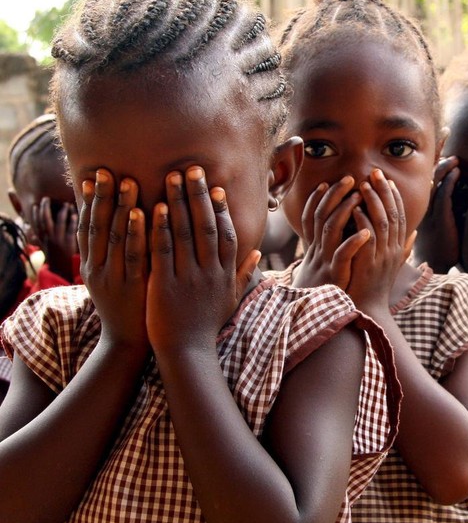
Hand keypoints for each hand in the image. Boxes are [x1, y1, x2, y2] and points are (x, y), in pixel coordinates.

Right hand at [32, 197, 78, 281]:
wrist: (62, 272)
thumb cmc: (55, 258)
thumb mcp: (46, 248)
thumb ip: (43, 238)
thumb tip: (37, 231)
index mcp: (41, 240)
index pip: (35, 224)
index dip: (35, 214)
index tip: (37, 204)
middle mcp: (48, 240)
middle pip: (43, 221)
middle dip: (44, 208)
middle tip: (47, 199)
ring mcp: (58, 242)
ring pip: (58, 223)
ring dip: (61, 212)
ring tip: (65, 204)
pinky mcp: (69, 244)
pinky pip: (70, 230)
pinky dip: (72, 221)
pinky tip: (75, 214)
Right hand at [77, 169, 147, 350]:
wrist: (129, 343)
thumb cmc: (127, 306)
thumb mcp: (113, 278)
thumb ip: (115, 253)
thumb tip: (121, 224)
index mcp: (91, 265)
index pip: (88, 227)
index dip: (91, 202)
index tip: (94, 176)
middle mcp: (98, 268)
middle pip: (99, 227)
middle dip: (104, 197)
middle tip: (109, 170)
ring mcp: (114, 277)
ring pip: (116, 237)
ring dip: (122, 207)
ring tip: (129, 181)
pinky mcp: (133, 285)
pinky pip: (136, 254)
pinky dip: (139, 231)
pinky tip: (145, 212)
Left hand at [146, 167, 258, 353]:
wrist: (187, 352)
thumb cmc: (207, 326)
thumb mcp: (231, 299)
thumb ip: (244, 273)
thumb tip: (258, 253)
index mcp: (225, 274)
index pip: (227, 235)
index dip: (222, 210)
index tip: (216, 187)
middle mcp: (210, 272)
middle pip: (207, 226)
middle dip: (199, 196)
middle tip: (192, 169)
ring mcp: (189, 277)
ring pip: (185, 233)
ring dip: (178, 202)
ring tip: (172, 177)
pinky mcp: (165, 284)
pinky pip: (164, 250)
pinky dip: (159, 227)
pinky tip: (155, 207)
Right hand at [293, 176, 370, 289]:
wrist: (316, 315)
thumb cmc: (324, 288)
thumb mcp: (323, 265)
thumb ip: (330, 247)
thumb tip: (339, 230)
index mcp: (316, 246)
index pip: (313, 216)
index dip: (318, 199)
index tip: (327, 182)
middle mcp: (317, 249)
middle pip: (321, 215)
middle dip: (334, 195)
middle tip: (349, 178)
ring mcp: (325, 260)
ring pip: (330, 230)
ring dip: (345, 211)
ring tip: (358, 196)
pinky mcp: (335, 274)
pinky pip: (343, 255)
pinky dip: (354, 242)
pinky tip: (366, 232)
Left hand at [344, 169, 412, 309]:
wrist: (367, 311)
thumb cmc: (374, 288)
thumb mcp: (392, 266)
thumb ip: (403, 248)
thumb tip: (416, 234)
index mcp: (398, 249)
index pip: (400, 217)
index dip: (395, 197)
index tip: (388, 181)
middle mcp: (393, 251)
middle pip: (393, 214)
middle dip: (385, 192)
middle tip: (376, 173)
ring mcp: (382, 257)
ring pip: (382, 223)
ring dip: (373, 202)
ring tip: (364, 184)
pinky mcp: (369, 264)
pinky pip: (368, 238)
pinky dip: (362, 221)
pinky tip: (355, 208)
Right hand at [413, 156, 460, 272]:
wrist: (436, 266)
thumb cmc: (444, 248)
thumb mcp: (445, 225)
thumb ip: (450, 208)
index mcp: (429, 205)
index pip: (433, 178)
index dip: (439, 163)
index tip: (447, 148)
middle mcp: (428, 205)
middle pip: (432, 175)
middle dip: (440, 159)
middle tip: (450, 143)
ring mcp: (432, 211)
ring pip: (436, 182)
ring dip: (446, 167)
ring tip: (456, 157)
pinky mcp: (439, 218)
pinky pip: (442, 194)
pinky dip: (449, 181)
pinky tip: (457, 171)